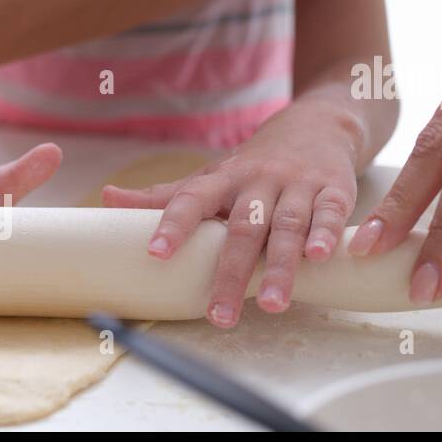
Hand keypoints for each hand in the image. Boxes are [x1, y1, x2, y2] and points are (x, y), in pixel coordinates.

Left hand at [104, 109, 360, 327]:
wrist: (316, 126)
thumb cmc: (252, 167)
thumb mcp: (208, 178)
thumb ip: (163, 197)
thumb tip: (106, 198)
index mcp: (222, 179)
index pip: (192, 200)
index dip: (174, 224)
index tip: (156, 254)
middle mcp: (258, 181)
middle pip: (242, 229)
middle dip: (230, 273)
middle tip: (218, 315)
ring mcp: (297, 184)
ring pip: (287, 226)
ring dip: (280, 266)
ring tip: (271, 304)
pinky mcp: (335, 189)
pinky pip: (331, 213)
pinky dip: (326, 235)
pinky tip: (318, 258)